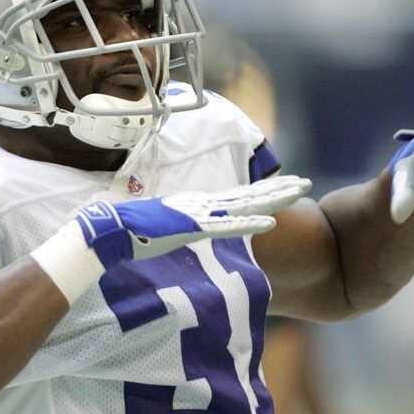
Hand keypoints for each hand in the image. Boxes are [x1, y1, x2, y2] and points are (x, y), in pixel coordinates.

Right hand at [77, 175, 312, 268]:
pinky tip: (272, 222)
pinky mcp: (192, 228)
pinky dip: (251, 224)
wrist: (108, 231)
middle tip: (305, 182)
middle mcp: (200, 204)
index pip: (235, 196)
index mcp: (194, 204)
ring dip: (275, 198)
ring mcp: (198, 214)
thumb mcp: (155, 228)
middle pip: (248, 195)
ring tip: (301, 191)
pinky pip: (228, 227)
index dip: (261, 190)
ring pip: (245, 204)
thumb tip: (171, 230)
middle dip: (278, 188)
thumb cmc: (126, 231)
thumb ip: (169, 227)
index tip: (283, 186)